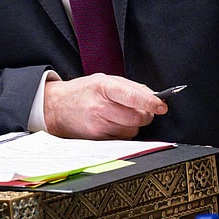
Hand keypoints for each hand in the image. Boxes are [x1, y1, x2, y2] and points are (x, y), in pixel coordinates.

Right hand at [43, 74, 167, 139]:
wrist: (56, 107)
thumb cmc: (82, 92)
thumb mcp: (103, 80)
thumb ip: (129, 87)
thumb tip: (153, 95)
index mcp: (103, 87)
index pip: (132, 96)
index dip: (150, 102)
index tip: (161, 105)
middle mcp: (100, 107)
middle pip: (137, 117)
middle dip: (146, 114)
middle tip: (142, 109)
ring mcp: (98, 125)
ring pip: (132, 130)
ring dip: (133, 124)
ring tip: (120, 115)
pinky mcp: (97, 139)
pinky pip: (122, 138)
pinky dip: (123, 132)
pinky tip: (112, 123)